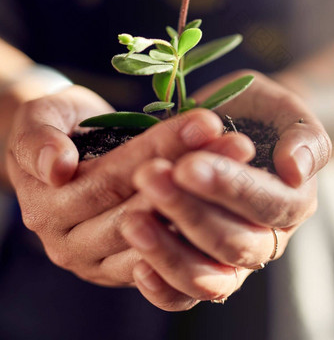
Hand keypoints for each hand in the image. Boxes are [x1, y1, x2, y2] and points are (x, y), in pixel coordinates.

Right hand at [6, 85, 230, 293]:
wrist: (61, 151)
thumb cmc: (55, 128)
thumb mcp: (39, 121)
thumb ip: (39, 142)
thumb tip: (57, 167)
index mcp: (48, 207)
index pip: (113, 178)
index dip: (160, 150)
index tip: (205, 122)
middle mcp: (71, 244)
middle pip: (140, 208)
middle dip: (192, 175)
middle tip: (237, 144)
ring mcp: (98, 261)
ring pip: (159, 236)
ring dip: (204, 201)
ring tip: (240, 166)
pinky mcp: (121, 268)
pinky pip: (165, 261)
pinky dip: (196, 231)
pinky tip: (229, 204)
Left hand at [123, 70, 330, 309]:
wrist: (232, 122)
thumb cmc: (257, 114)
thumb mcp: (282, 110)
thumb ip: (302, 136)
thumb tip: (296, 171)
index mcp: (292, 202)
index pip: (268, 205)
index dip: (229, 188)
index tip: (187, 165)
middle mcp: (264, 238)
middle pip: (233, 242)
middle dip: (188, 212)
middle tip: (149, 177)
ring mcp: (230, 260)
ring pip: (207, 278)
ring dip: (168, 251)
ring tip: (133, 220)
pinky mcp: (196, 268)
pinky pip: (182, 297)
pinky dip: (161, 288)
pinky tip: (137, 266)